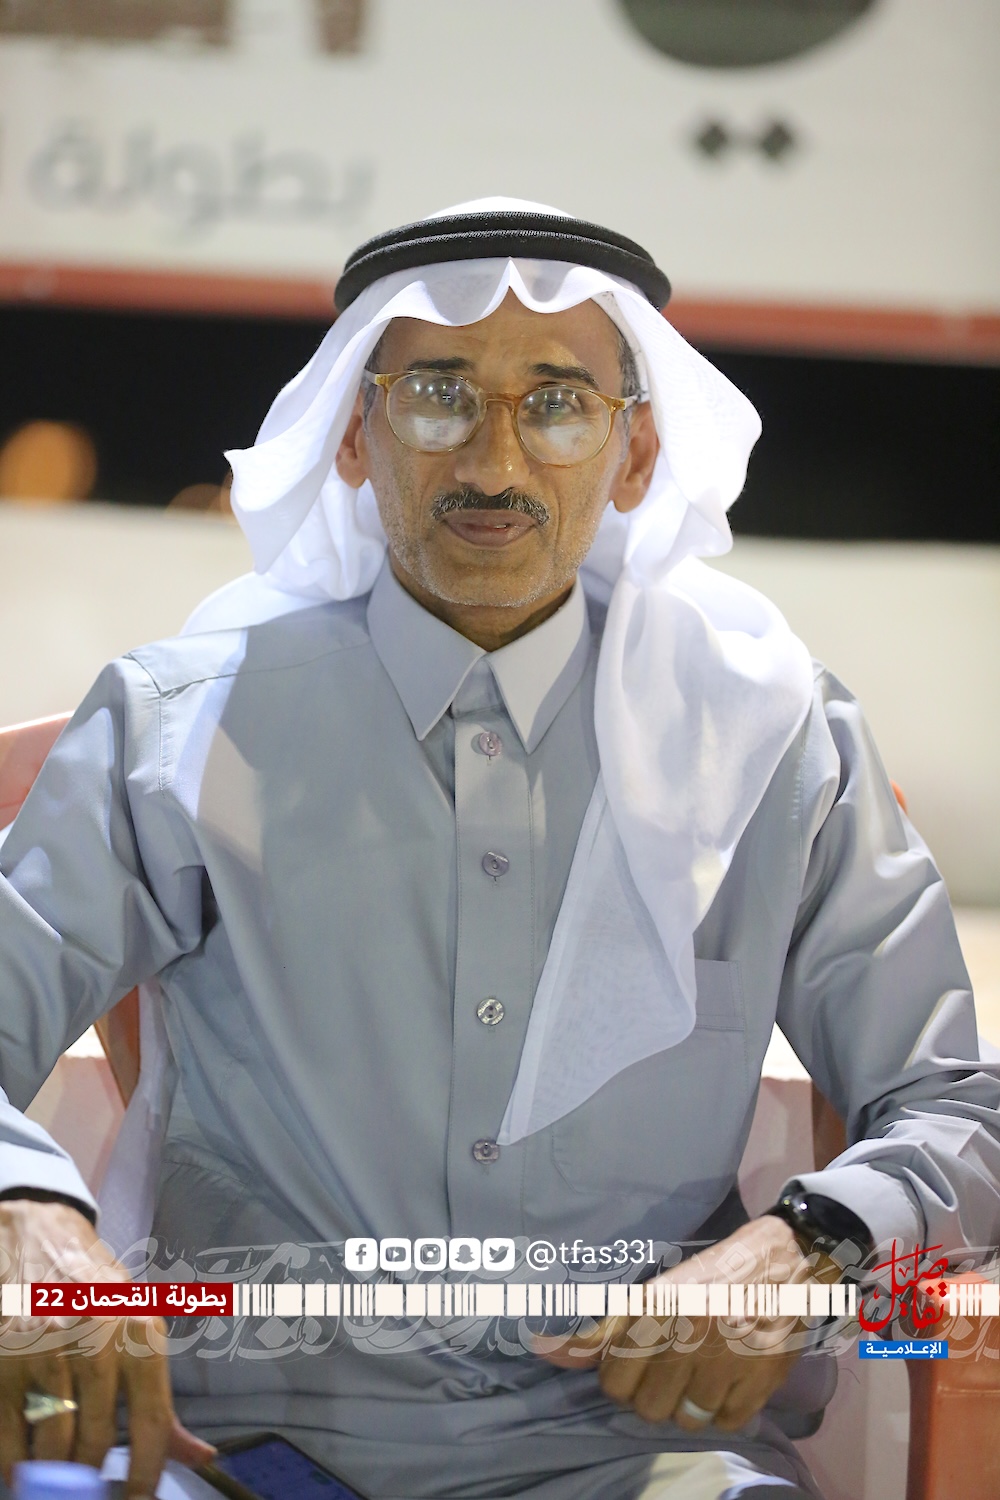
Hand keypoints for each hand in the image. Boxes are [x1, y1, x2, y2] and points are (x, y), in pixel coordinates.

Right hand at [0, 1200, 214, 1495]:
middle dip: (87, 1481)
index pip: (151, 1423)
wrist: (37, 1231)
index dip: (144, 1477)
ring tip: (50, 1481)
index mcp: (141, 1333)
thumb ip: (159, 1396)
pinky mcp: (3, 1363)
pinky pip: (8, 1438)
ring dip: (50, 1476)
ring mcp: (46, 1353)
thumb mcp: (139, 1324)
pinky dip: (11, 1463)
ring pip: (51, 1447)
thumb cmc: (94, 1287)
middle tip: (82, 1491)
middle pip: (95, 1444)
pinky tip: (17, 1467)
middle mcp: (97, 1342)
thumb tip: (198, 1456)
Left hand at [535, 1215, 834, 1432]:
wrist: (786, 1258)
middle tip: (672, 1367)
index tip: (639, 1360)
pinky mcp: (763, 1381)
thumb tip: (542, 1350)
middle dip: (655, 1392)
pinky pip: (726, 1422)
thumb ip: (604, 1328)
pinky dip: (725, 1409)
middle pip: (648, 1408)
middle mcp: (689, 1336)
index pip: (614, 1381)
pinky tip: (729, 1379)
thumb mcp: (655, 1290)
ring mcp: (728, 1362)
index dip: (623, 1375)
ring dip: (690, 1403)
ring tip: (702, 1373)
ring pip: (687, 1419)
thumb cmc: (712, 1274)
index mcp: (657, 1308)